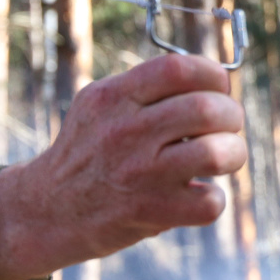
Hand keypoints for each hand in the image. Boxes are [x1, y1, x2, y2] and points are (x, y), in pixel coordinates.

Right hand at [0, 54, 247, 279]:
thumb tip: (213, 82)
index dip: (212, 75)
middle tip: (225, 127)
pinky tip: (193, 195)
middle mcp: (124, 131)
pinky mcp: (150, 211)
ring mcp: (138, 173)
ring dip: (232, 154)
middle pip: (208, 108)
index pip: (178, 68)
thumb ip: (144, 90)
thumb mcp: (97, 107)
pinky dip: (211, 199)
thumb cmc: (86, 154)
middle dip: (231, 116)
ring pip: (218, 153)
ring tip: (221, 158)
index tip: (217, 89)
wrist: (47, 210)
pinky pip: (210, 201)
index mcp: (112, 98)